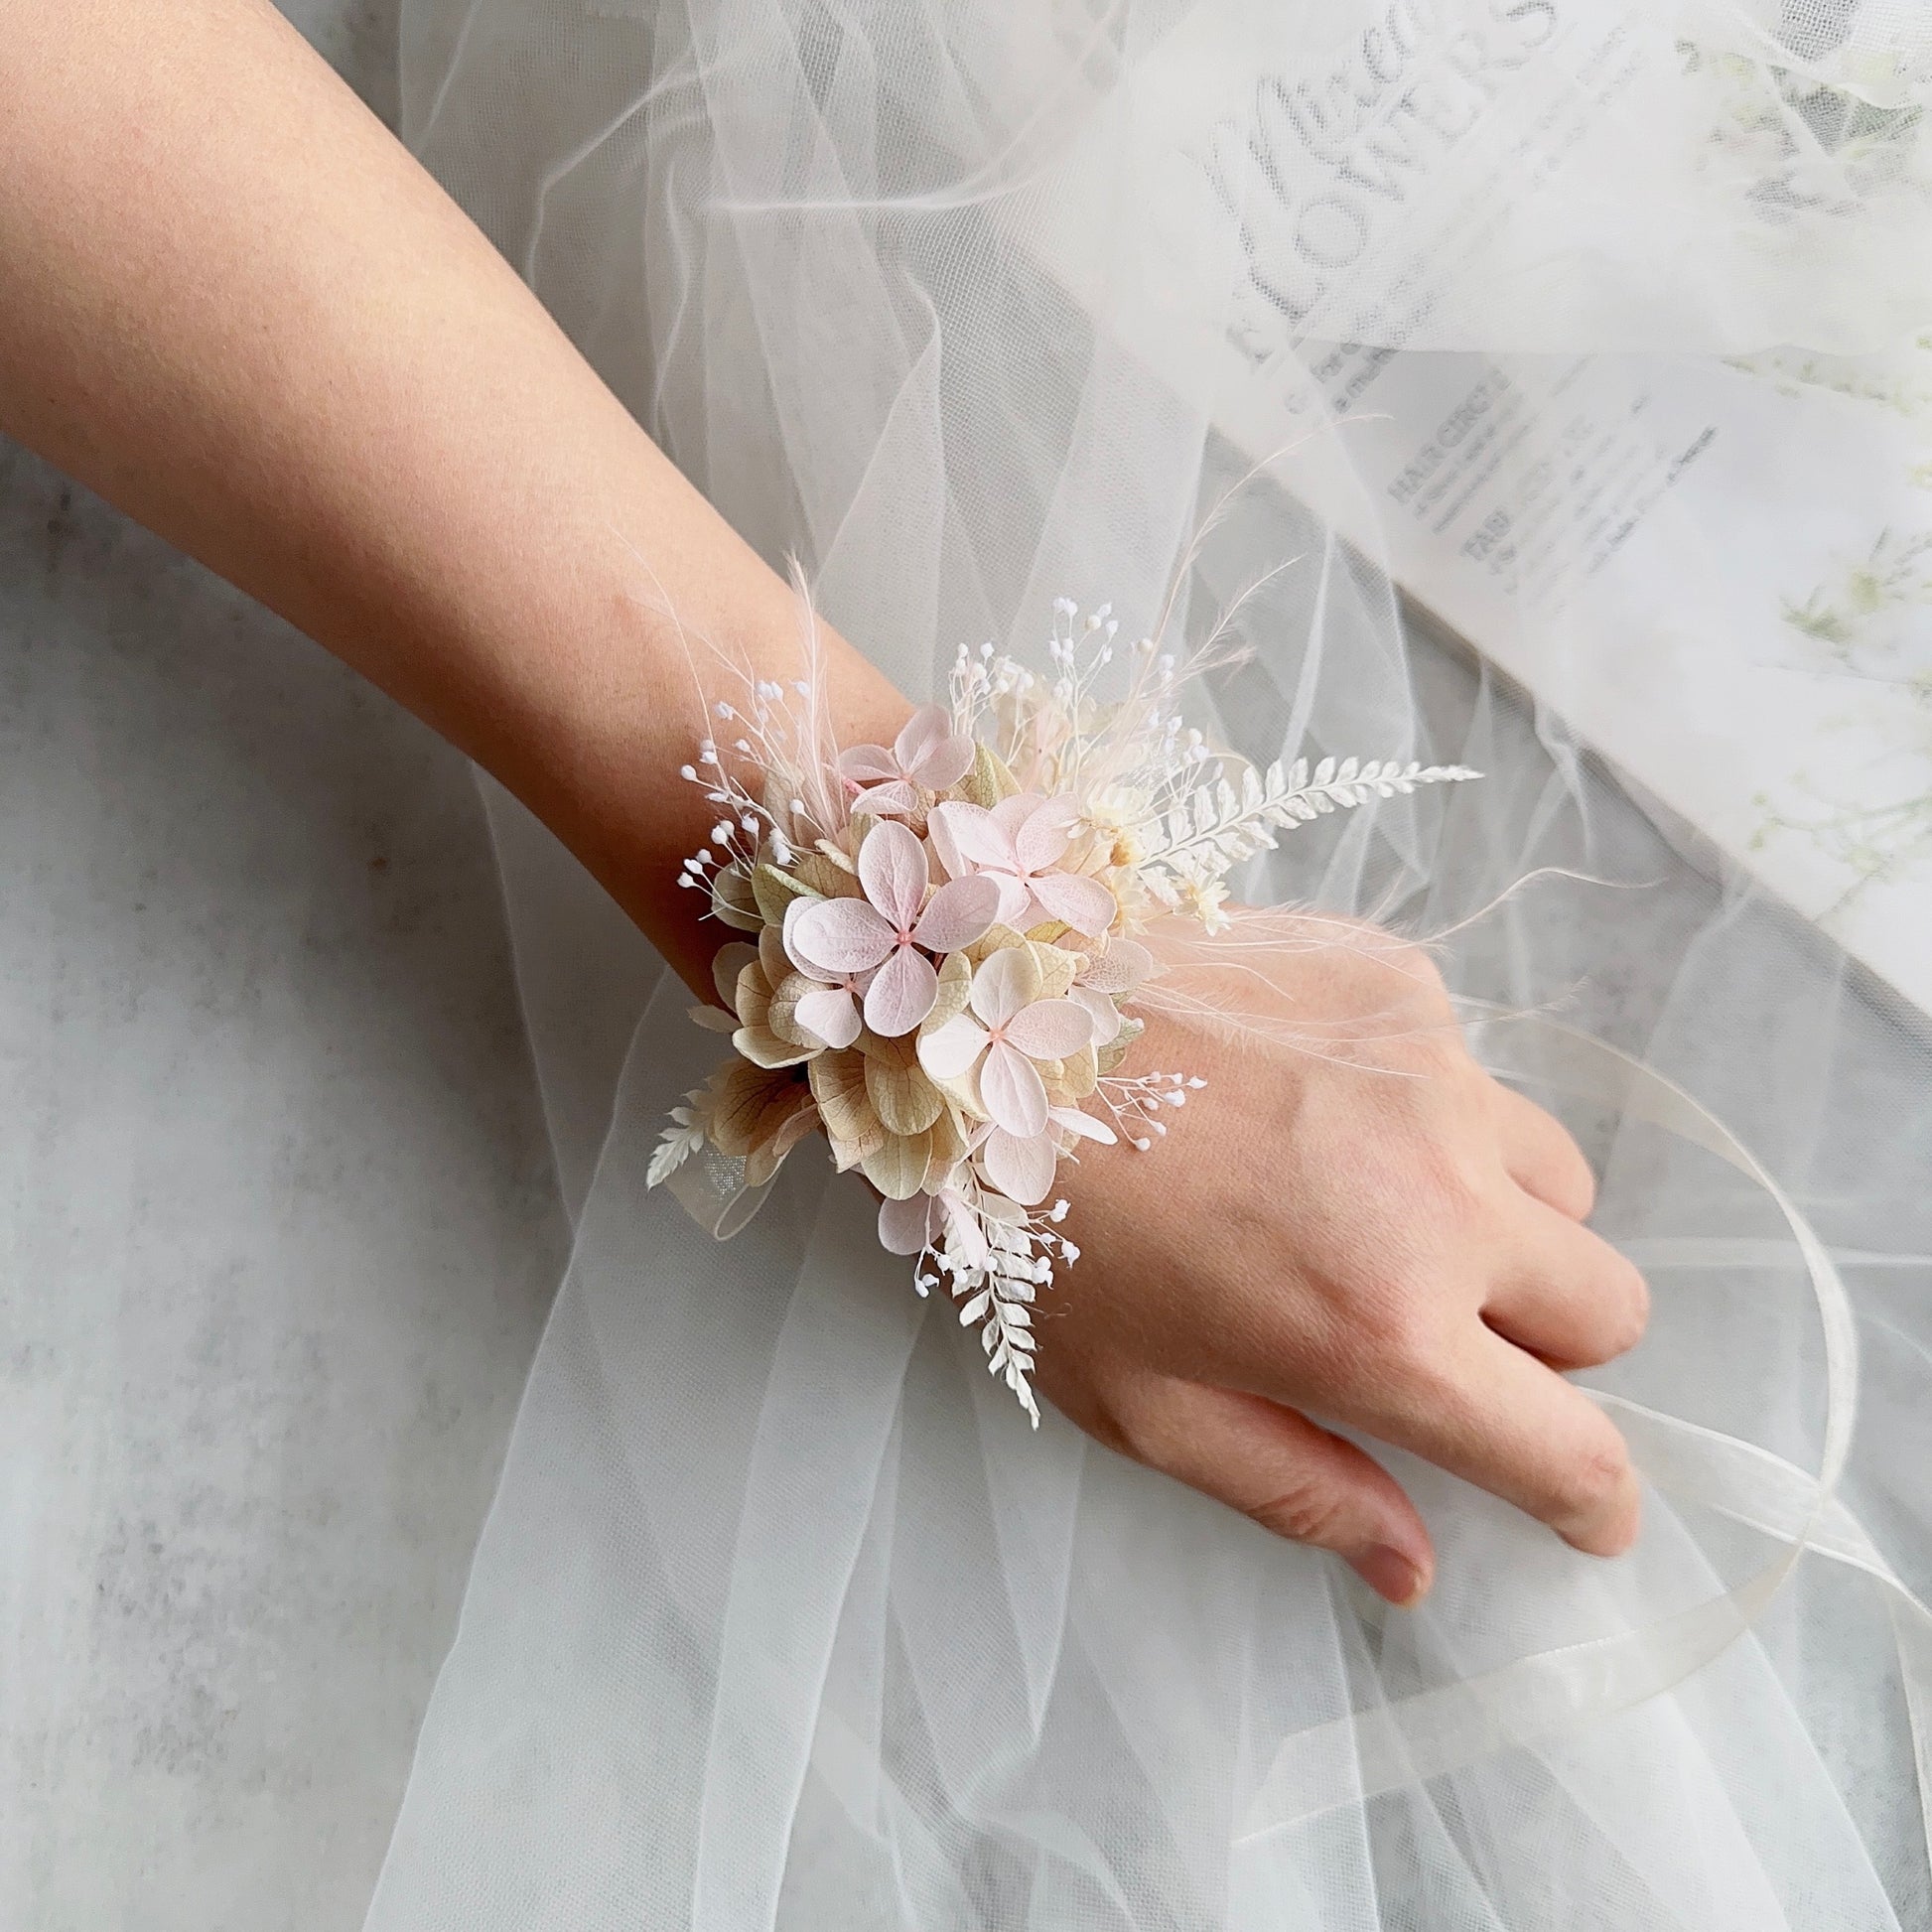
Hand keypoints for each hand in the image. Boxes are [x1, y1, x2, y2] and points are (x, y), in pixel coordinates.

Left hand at [1038, 916, 1648, 1605]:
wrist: (982, 1025)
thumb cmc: (1043, 1231)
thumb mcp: (1144, 1404)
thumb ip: (1297, 1488)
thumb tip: (1414, 1567)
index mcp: (1380, 1330)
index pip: (1569, 1448)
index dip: (1590, 1498)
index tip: (1579, 1505)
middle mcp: (1442, 1197)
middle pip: (1608, 1307)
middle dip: (1547, 1348)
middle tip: (1443, 1334)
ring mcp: (1434, 1074)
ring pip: (1558, 1184)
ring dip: (1504, 1221)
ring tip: (1375, 1209)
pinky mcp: (1402, 983)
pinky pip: (1472, 1074)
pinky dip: (1428, 1111)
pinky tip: (1316, 1104)